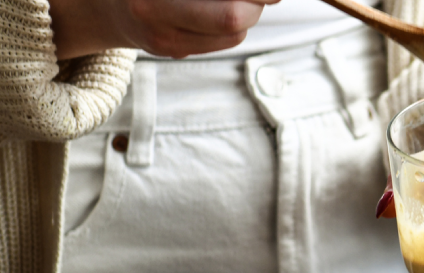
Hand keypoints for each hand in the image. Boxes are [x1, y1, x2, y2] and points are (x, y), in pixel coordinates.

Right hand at [49, 0, 278, 59]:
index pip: (229, 8)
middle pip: (234, 19)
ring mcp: (165, 41)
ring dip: (247, 12)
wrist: (101, 4)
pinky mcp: (174, 53)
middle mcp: (155, 16)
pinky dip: (234, 25)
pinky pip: (224, 42)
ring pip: (235, 33)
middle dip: (257, 2)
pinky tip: (216, 8)